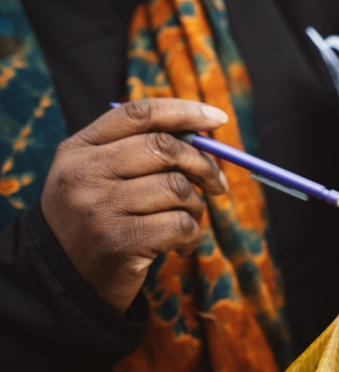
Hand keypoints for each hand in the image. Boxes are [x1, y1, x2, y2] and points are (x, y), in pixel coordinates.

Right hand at [41, 99, 229, 312]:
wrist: (63, 282)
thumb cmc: (97, 222)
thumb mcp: (99, 178)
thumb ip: (139, 151)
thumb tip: (205, 136)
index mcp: (78, 149)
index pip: (138, 114)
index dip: (184, 112)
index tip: (218, 119)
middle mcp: (84, 173)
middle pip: (165, 148)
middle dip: (203, 164)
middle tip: (219, 184)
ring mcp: (100, 208)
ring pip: (178, 189)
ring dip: (196, 208)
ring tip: (187, 223)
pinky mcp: (120, 242)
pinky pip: (180, 225)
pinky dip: (192, 236)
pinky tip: (180, 246)